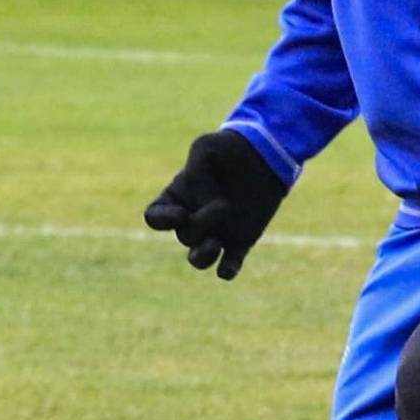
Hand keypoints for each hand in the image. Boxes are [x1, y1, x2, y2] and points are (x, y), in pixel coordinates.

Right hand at [143, 130, 286, 280]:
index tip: (180, 213)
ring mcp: (216, 232)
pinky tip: (228, 269)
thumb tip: (203, 205)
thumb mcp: (206, 148)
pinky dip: (226, 271)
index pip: (155, 217)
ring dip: (203, 257)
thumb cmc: (230, 148)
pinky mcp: (240, 241)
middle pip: (184, 235)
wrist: (265, 154)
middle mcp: (192, 219)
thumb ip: (196, 174)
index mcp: (177, 197)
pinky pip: (227, 266)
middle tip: (223, 205)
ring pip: (198, 259)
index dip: (163, 221)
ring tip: (216, 243)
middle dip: (202, 224)